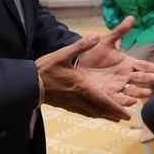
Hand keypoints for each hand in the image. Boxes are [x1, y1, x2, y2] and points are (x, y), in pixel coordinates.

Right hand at [36, 16, 153, 121]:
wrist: (26, 84)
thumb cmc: (45, 69)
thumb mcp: (63, 54)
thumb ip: (80, 46)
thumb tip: (96, 36)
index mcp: (81, 87)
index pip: (103, 100)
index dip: (116, 107)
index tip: (127, 114)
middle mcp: (78, 98)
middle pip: (100, 109)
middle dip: (113, 113)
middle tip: (126, 117)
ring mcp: (71, 103)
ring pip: (91, 112)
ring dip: (103, 115)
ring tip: (113, 117)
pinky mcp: (64, 105)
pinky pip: (82, 112)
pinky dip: (91, 113)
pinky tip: (93, 113)